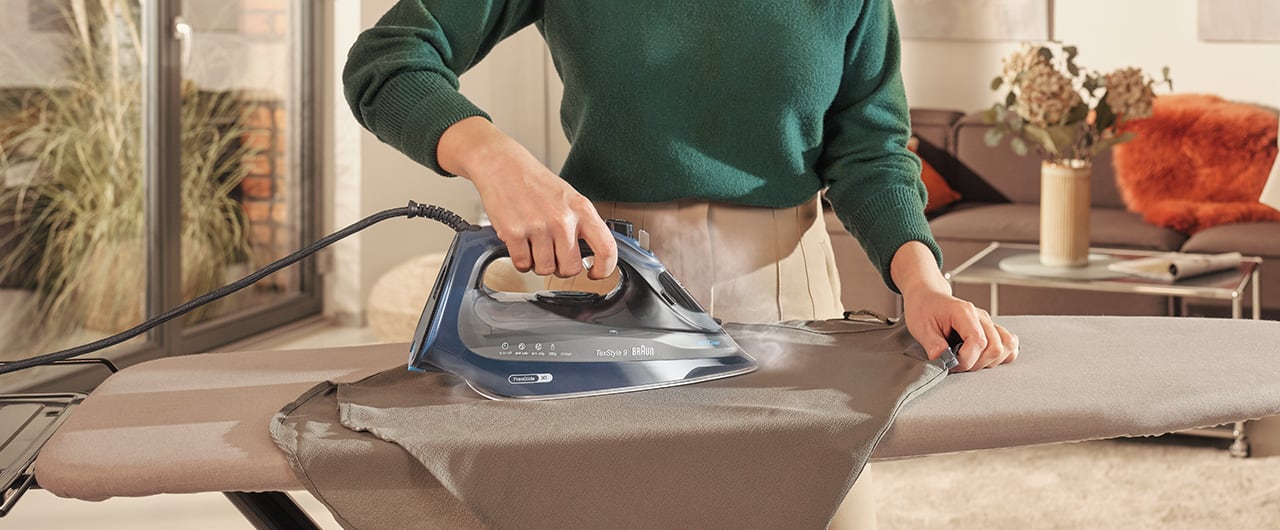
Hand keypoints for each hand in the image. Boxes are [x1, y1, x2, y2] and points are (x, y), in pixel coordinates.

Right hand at [438, 117, 616, 278]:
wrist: (502, 165)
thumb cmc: (535, 182)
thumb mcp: (569, 198)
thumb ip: (581, 224)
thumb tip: (591, 255)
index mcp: (581, 209)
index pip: (606, 248)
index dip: (604, 269)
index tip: (595, 273)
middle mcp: (562, 219)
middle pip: (570, 268)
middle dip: (561, 268)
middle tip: (553, 256)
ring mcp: (538, 227)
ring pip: (545, 269)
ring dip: (538, 263)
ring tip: (533, 244)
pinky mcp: (514, 233)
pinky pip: (522, 264)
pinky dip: (520, 260)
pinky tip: (520, 244)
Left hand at [891, 242, 1018, 371]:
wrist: (927, 296)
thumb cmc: (924, 308)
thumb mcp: (921, 328)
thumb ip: (934, 346)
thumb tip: (944, 362)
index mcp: (964, 313)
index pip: (978, 342)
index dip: (966, 360)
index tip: (950, 364)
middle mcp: (981, 317)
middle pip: (995, 348)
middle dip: (976, 364)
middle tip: (956, 364)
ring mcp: (988, 323)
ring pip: (1007, 347)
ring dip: (988, 362)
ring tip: (968, 361)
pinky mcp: (990, 329)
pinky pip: (1009, 344)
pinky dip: (1001, 355)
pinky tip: (984, 358)